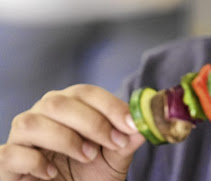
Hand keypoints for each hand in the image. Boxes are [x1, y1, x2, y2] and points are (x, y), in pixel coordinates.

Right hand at [0, 84, 144, 180]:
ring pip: (31, 122)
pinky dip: (34, 161)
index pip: (86, 92)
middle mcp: (43, 114)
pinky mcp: (7, 161)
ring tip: (87, 156)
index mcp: (70, 106)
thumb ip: (127, 141)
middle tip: (113, 143)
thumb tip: (144, 126)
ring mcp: (22, 137)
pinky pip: (11, 153)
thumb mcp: (114, 159)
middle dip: (92, 122)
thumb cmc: (90, 175)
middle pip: (59, 102)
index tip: (131, 125)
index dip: (110, 106)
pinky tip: (51, 172)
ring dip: (65, 138)